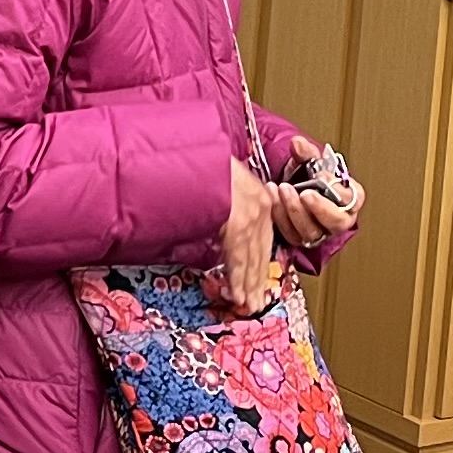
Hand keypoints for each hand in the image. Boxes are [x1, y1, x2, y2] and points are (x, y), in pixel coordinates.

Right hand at [212, 160, 276, 311]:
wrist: (188, 148)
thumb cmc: (199, 162)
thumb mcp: (220, 183)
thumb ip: (227, 209)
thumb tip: (222, 233)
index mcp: (257, 195)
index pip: (263, 238)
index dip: (259, 264)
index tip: (257, 282)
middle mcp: (259, 204)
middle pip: (260, 251)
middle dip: (256, 280)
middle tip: (254, 302)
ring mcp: (249, 213)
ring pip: (250, 258)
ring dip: (247, 284)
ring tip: (246, 304)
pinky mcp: (236, 221)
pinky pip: (238, 256)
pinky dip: (237, 278)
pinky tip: (237, 292)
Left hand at [267, 147, 358, 252]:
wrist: (290, 188)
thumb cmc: (308, 177)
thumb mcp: (310, 161)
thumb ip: (306, 153)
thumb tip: (297, 143)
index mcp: (349, 199)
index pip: (352, 199)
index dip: (339, 192)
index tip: (323, 178)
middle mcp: (338, 219)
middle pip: (336, 222)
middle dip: (319, 208)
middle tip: (304, 193)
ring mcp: (320, 232)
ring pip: (313, 232)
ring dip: (295, 212)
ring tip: (283, 190)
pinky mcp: (300, 238)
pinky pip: (292, 235)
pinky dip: (281, 218)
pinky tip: (273, 198)